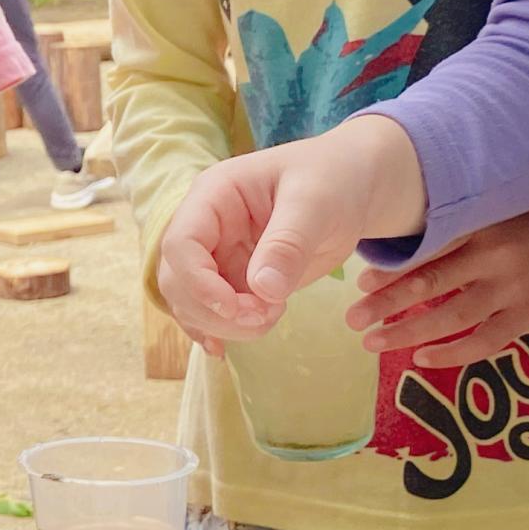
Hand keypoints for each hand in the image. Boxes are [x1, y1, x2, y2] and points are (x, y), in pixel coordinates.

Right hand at [152, 119, 421, 350]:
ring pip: (192, 301)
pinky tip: (225, 350)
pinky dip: (218, 330)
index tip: (237, 307)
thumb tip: (263, 290)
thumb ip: (288, 243)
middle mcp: (206, 227)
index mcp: (214, 196)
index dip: (199, 282)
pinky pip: (211, 311)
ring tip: (271, 318)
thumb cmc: (332, 179)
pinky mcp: (233, 279)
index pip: (181, 244)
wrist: (350, 188)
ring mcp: (217, 255)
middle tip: (265, 317)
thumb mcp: (315, 202)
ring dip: (223, 324)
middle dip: (213, 309)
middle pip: (178, 279)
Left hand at [349, 208, 528, 367]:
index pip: (429, 250)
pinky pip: (485, 342)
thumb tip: (385, 255)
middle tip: (354, 319)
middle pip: (433, 284)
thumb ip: (448, 233)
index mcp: (480, 227)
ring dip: (410, 332)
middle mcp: (495, 258)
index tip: (361, 283)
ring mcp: (513, 291)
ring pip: (454, 318)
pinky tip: (421, 359)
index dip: (394, 268)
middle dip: (388, 304)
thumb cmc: (516, 227)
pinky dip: (452, 354)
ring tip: (373, 342)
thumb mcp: (486, 217)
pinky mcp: (528, 317)